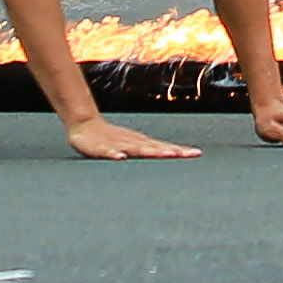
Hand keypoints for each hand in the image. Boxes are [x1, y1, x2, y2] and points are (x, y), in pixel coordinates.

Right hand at [64, 112, 198, 159]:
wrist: (85, 124)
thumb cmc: (110, 138)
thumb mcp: (130, 146)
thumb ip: (146, 152)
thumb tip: (166, 156)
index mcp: (141, 143)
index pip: (164, 147)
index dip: (180, 151)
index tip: (197, 154)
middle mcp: (133, 142)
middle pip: (156, 148)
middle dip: (172, 152)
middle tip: (189, 155)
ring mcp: (118, 144)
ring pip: (137, 149)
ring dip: (151, 152)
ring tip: (165, 155)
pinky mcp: (102, 148)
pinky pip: (109, 152)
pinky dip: (115, 154)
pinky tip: (121, 158)